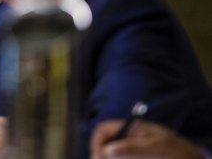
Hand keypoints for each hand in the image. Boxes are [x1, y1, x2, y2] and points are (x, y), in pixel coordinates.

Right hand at [90, 120, 204, 158]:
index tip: (98, 156)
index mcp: (129, 128)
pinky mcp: (130, 157)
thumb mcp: (153, 147)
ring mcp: (127, 149)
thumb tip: (107, 150)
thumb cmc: (174, 150)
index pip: (103, 130)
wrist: (188, 158)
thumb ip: (131, 148)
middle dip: (100, 155)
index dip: (97, 142)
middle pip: (103, 144)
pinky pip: (118, 158)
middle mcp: (125, 138)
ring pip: (110, 155)